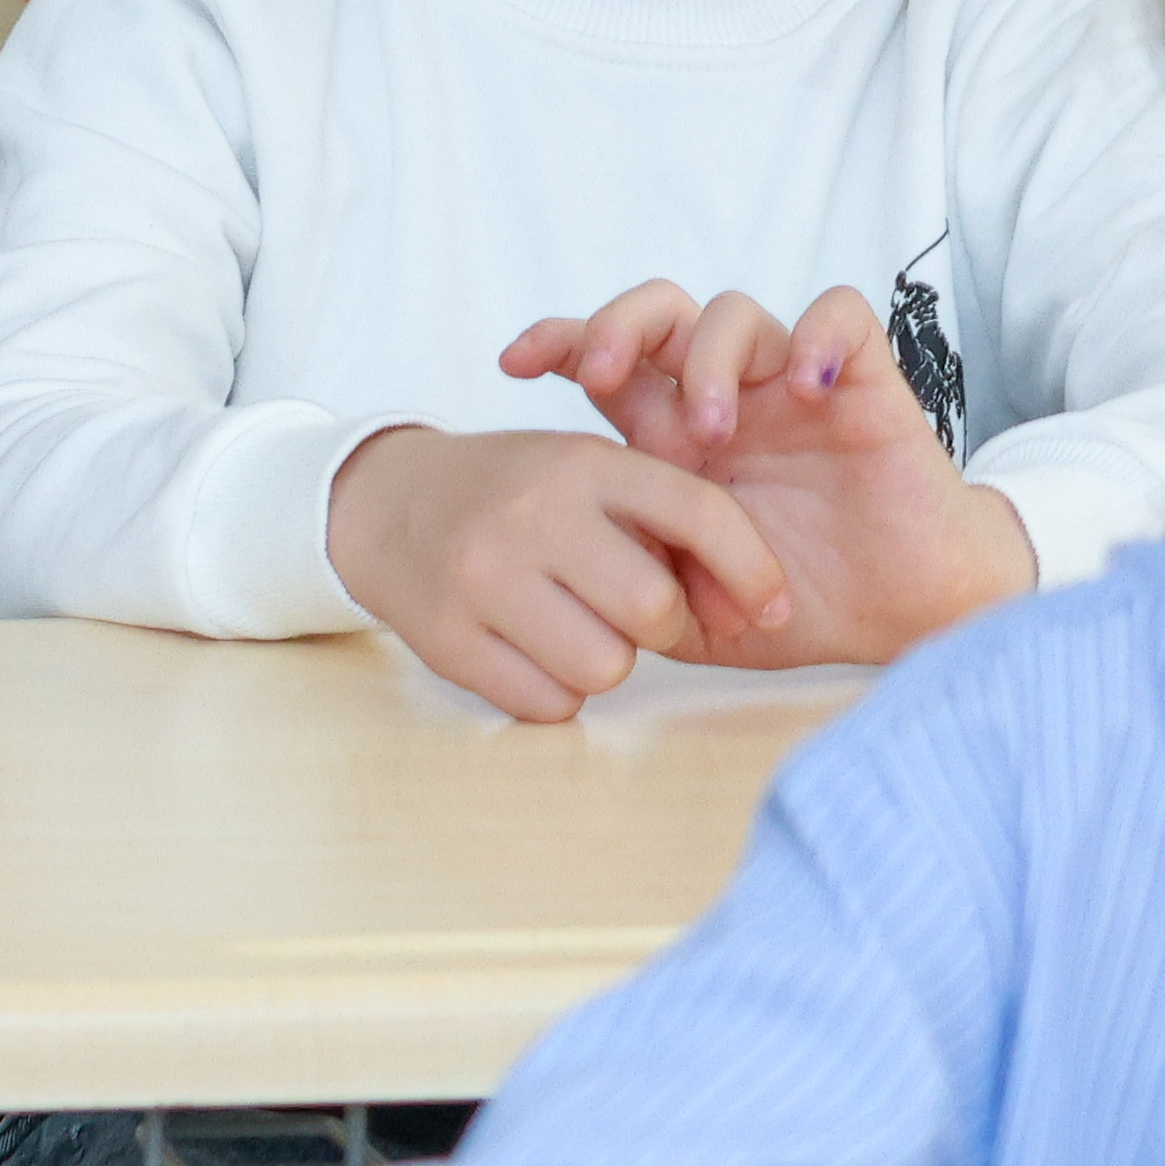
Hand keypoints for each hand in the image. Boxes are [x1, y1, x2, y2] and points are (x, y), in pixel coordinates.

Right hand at [325, 423, 794, 720]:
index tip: (772, 608)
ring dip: (608, 661)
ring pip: (604, 666)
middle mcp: (534, 512)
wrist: (392, 504)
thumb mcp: (590, 472)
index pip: (697, 512)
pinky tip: (534, 651)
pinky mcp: (447, 638)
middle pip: (653, 608)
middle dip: (664, 626)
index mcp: (585, 461)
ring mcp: (483, 577)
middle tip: (638, 614)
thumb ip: (668, 521)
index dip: (752, 568)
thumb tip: (759, 610)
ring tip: (578, 627)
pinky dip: (557, 692)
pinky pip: (548, 704)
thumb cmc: (521, 493)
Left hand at [517, 282, 1037, 669]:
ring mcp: (793, 385)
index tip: (512, 365)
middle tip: (604, 375)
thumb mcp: (693, 613)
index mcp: (679, 441)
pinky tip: (808, 388)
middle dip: (620, 325)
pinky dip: (819, 336)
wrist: (904, 612)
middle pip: (660, 311)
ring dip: (709, 358)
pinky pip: (842, 316)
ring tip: (715, 427)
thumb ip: (635, 589)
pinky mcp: (862, 381)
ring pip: (736, 310)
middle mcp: (729, 398)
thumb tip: (572, 572)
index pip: (609, 363)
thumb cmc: (802, 601)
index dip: (559, 343)